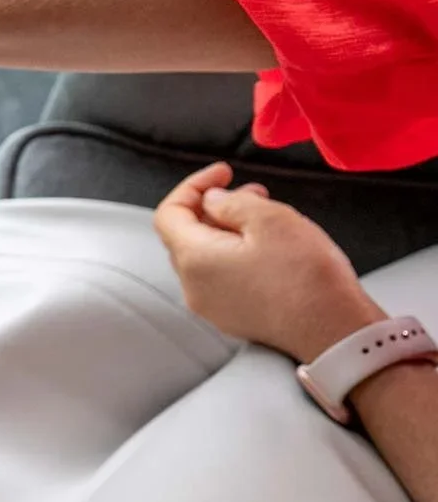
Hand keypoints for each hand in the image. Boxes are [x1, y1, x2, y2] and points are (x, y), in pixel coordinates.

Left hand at [152, 162, 381, 362]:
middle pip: (185, 235)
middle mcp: (192, 286)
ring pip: (205, 256)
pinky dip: (234, 254)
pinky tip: (267, 246)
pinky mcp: (231, 316)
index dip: (193, 186)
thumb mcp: (270, 219)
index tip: (224, 172)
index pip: (168, 214)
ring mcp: (210, 306)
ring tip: (264, 215)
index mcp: (194, 259)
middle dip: (213, 206)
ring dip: (226, 229)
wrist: (332, 329)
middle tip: (250, 190)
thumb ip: (232, 202)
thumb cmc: (305, 275)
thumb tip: (211, 200)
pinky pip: (220, 277)